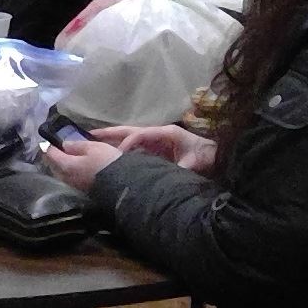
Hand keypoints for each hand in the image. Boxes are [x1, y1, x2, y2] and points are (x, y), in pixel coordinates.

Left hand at [44, 139, 121, 192]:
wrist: (122, 185)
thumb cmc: (106, 162)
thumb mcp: (93, 148)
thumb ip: (77, 145)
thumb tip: (64, 144)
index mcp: (66, 165)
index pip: (51, 154)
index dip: (49, 146)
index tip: (47, 142)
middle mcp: (66, 177)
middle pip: (54, 166)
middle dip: (53, 157)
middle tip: (55, 149)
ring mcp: (74, 186)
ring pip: (62, 174)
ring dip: (61, 166)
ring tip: (65, 158)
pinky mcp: (83, 191)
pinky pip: (70, 179)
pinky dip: (69, 172)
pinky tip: (75, 168)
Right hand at [92, 124, 217, 173]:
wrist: (217, 156)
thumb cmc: (206, 156)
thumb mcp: (194, 162)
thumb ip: (180, 168)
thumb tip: (166, 176)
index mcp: (165, 133)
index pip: (140, 135)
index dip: (127, 144)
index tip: (117, 155)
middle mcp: (158, 134)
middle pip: (129, 131)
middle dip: (110, 133)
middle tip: (90, 135)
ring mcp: (156, 141)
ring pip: (130, 137)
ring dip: (113, 140)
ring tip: (94, 142)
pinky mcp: (156, 149)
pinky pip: (135, 147)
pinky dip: (121, 149)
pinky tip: (110, 155)